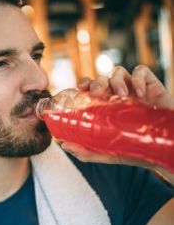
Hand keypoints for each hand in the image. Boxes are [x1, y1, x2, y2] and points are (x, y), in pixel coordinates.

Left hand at [61, 65, 173, 183]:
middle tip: (98, 93)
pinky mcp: (151, 85)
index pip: (89, 88)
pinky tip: (139, 93)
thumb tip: (63, 145)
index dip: (84, 84)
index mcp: (104, 106)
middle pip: (101, 78)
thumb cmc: (134, 149)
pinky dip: (138, 78)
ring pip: (118, 71)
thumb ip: (85, 151)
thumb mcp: (106, 153)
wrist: (162, 149)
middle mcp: (117, 96)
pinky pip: (141, 71)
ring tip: (121, 94)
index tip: (80, 89)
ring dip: (116, 80)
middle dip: (97, 82)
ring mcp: (133, 89)